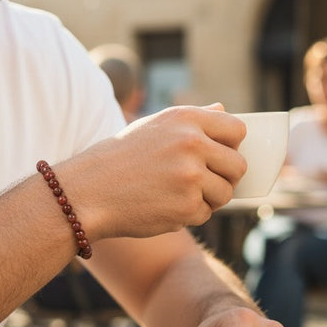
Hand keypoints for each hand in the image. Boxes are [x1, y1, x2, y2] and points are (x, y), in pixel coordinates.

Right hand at [67, 105, 246, 240]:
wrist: (88, 190)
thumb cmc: (119, 158)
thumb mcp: (153, 127)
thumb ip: (191, 121)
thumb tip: (224, 112)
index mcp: (184, 118)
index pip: (237, 129)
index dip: (231, 146)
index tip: (219, 155)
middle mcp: (191, 143)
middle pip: (238, 165)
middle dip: (225, 177)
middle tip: (201, 182)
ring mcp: (190, 176)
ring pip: (225, 192)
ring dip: (207, 199)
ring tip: (176, 194)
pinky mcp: (186, 206)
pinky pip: (205, 213)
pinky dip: (188, 214)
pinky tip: (163, 206)